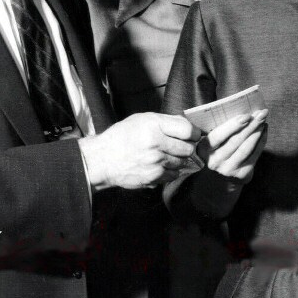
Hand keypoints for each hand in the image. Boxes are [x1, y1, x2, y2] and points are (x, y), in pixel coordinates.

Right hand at [79, 113, 200, 190]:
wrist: (102, 159)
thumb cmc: (122, 137)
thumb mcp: (142, 119)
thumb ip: (167, 121)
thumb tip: (189, 127)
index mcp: (154, 126)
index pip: (188, 130)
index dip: (194, 133)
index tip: (193, 135)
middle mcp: (156, 144)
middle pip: (188, 148)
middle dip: (186, 147)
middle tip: (177, 145)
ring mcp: (155, 163)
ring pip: (182, 162)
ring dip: (177, 159)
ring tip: (163, 155)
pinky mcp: (153, 178)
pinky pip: (173, 175)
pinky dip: (170, 171)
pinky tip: (158, 165)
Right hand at [197, 109, 267, 183]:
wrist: (220, 179)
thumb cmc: (217, 152)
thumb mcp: (212, 143)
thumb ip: (221, 130)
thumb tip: (243, 112)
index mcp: (203, 149)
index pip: (218, 136)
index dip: (233, 125)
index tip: (247, 115)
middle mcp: (214, 161)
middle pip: (235, 140)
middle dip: (250, 125)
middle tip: (261, 113)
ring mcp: (228, 169)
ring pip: (246, 147)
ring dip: (257, 132)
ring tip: (263, 120)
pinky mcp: (241, 174)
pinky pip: (254, 154)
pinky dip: (261, 141)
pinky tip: (264, 130)